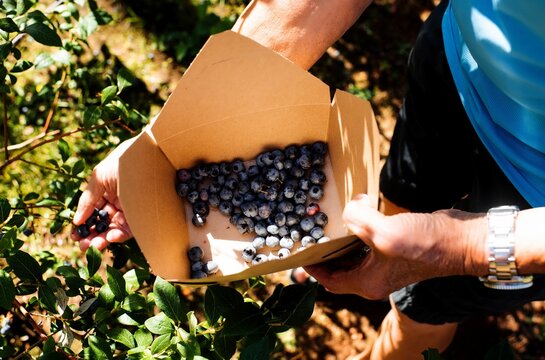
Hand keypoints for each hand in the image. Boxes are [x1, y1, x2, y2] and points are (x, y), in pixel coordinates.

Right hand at [71, 139, 135, 250]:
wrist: (151, 156)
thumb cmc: (123, 161)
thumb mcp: (100, 176)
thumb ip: (87, 199)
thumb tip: (76, 221)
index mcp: (107, 191)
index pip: (93, 212)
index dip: (84, 225)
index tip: (74, 235)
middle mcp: (119, 202)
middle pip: (103, 223)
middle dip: (92, 236)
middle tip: (83, 245)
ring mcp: (131, 210)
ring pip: (114, 229)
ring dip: (102, 239)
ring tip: (92, 246)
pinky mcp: (143, 216)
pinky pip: (130, 229)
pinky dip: (119, 235)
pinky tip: (109, 237)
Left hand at [304, 194, 485, 299]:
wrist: (463, 240)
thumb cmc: (426, 243)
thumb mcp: (385, 232)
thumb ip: (358, 219)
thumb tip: (349, 207)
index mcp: (367, 282)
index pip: (330, 280)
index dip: (312, 267)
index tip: (300, 251)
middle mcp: (375, 276)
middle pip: (339, 267)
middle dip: (324, 251)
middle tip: (311, 231)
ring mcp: (386, 262)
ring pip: (354, 253)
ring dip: (341, 238)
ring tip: (329, 219)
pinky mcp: (396, 248)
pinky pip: (369, 241)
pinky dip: (359, 229)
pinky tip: (357, 210)